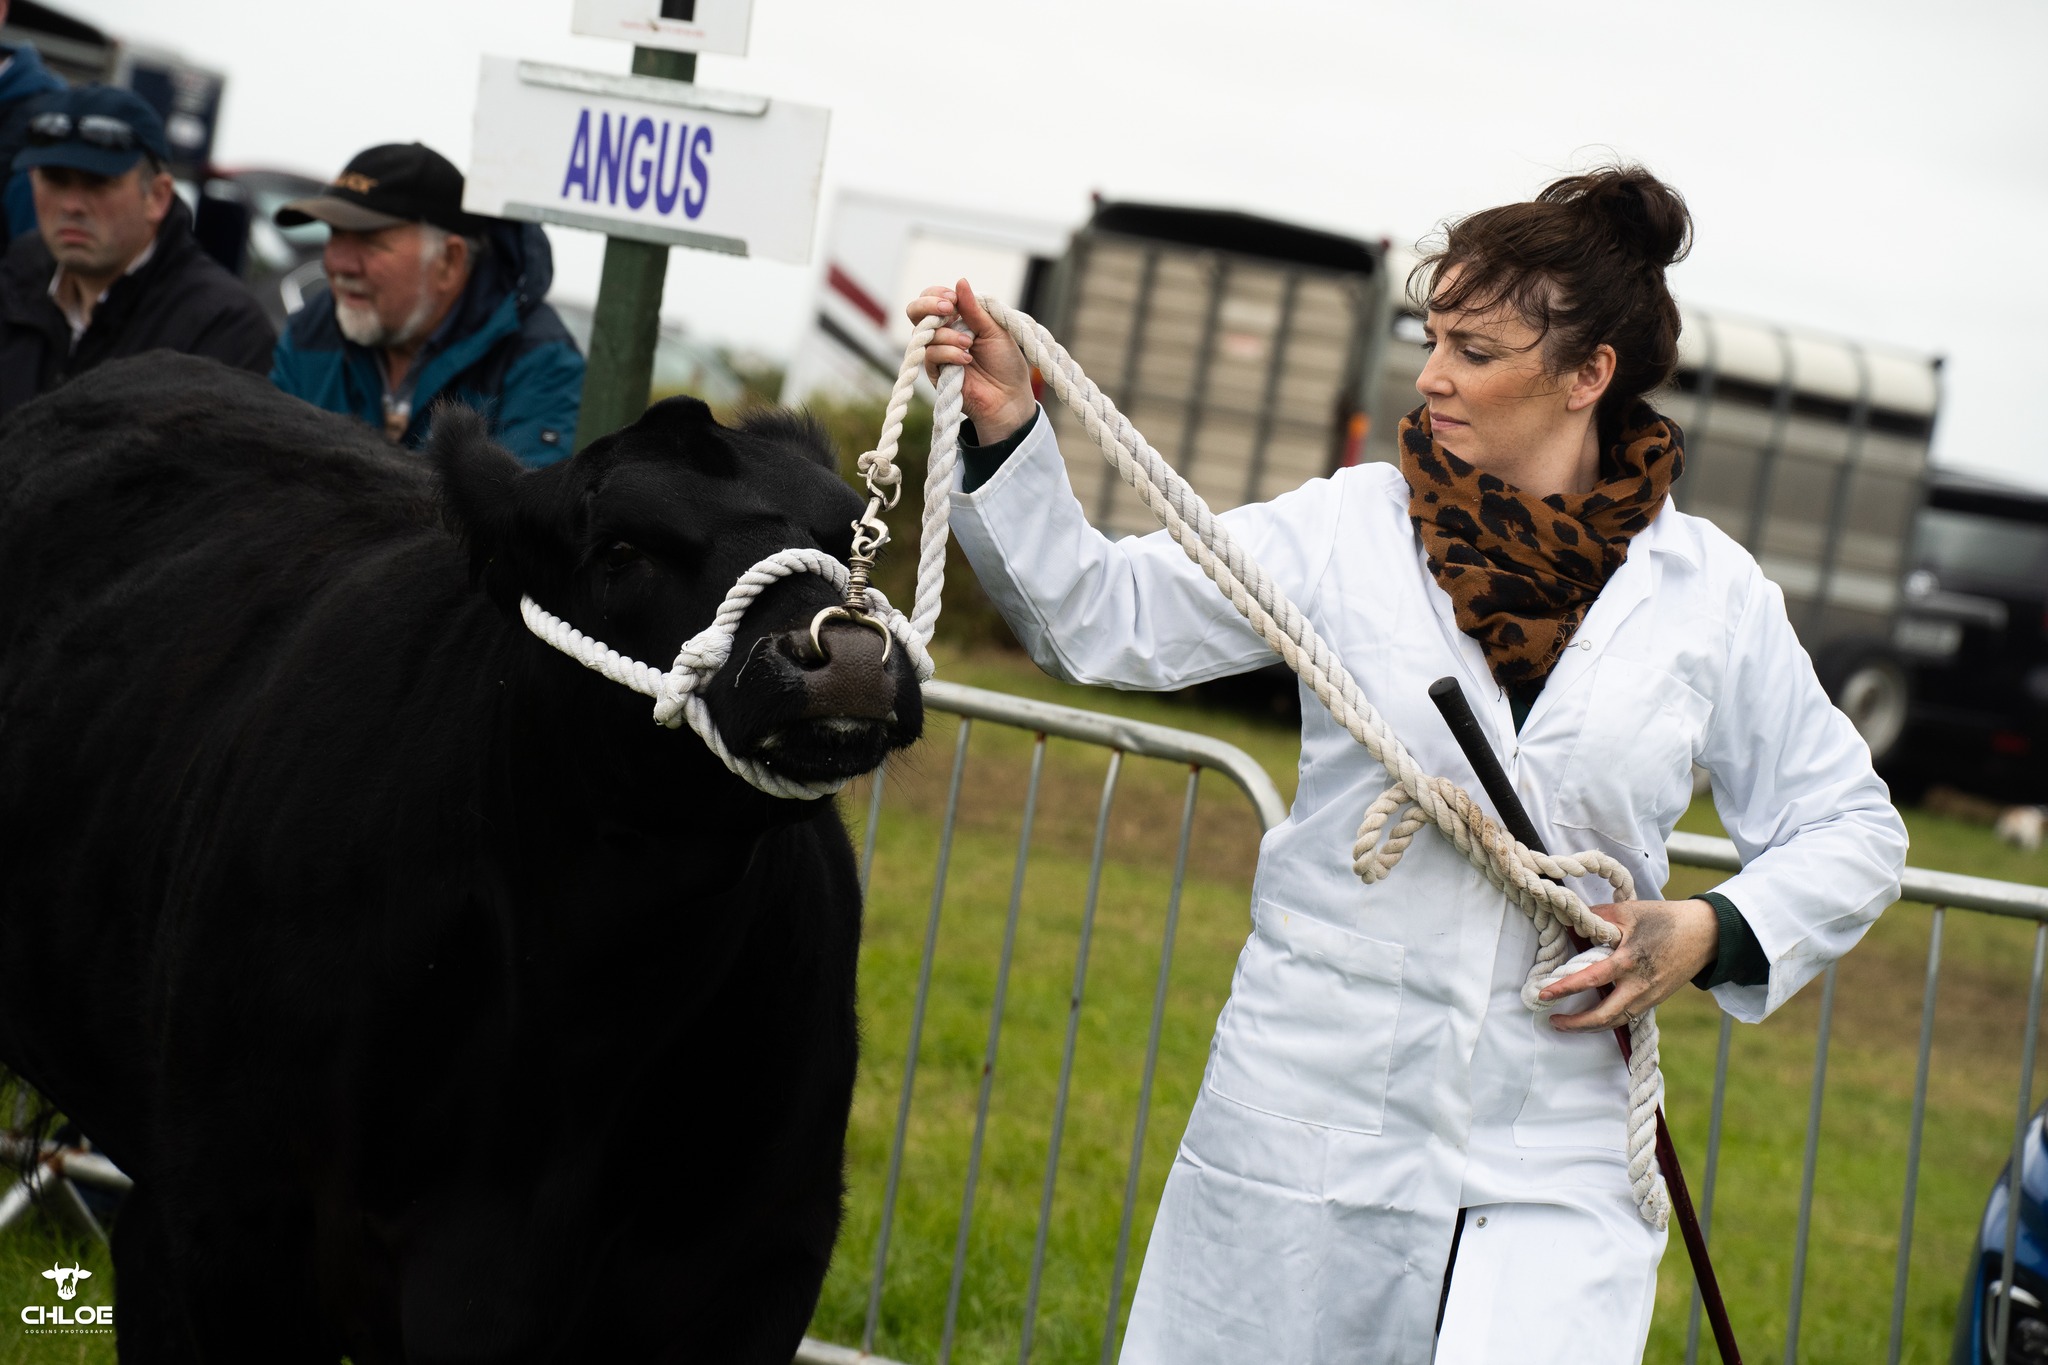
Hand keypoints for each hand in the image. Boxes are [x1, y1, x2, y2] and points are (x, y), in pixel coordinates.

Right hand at [905, 279, 1037, 443]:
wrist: (1008, 397)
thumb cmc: (1005, 362)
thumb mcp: (994, 329)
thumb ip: (974, 309)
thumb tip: (960, 281)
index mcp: (958, 318)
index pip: (934, 298)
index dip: (937, 294)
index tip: (953, 298)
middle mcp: (943, 333)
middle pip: (916, 312)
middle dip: (928, 306)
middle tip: (949, 309)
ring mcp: (937, 352)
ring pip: (923, 333)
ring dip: (948, 335)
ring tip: (969, 345)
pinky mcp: (934, 372)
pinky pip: (929, 354)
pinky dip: (948, 353)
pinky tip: (966, 359)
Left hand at [1540, 898, 1719, 1032]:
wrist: (1707, 933)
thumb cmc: (1666, 919)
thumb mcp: (1629, 911)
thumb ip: (1597, 918)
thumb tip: (1572, 921)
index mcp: (1629, 961)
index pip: (1591, 979)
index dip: (1565, 988)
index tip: (1544, 993)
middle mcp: (1640, 985)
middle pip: (1604, 1016)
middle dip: (1576, 1024)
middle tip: (1553, 1021)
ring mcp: (1650, 996)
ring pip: (1617, 1021)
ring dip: (1591, 1026)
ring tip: (1569, 1023)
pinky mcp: (1657, 999)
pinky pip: (1629, 1015)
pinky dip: (1609, 1020)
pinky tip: (1595, 1017)